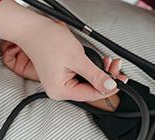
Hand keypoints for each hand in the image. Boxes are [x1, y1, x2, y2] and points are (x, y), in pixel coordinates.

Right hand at [0, 0, 116, 101]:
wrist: (33, 29)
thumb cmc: (48, 40)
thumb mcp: (77, 58)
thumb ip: (95, 75)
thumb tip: (110, 86)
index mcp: (60, 90)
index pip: (91, 95)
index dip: (109, 88)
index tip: (121, 80)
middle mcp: (58, 90)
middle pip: (90, 90)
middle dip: (105, 78)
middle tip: (116, 67)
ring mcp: (59, 83)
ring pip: (87, 83)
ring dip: (99, 73)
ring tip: (108, 61)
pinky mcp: (61, 76)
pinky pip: (81, 77)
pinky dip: (91, 70)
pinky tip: (99, 62)